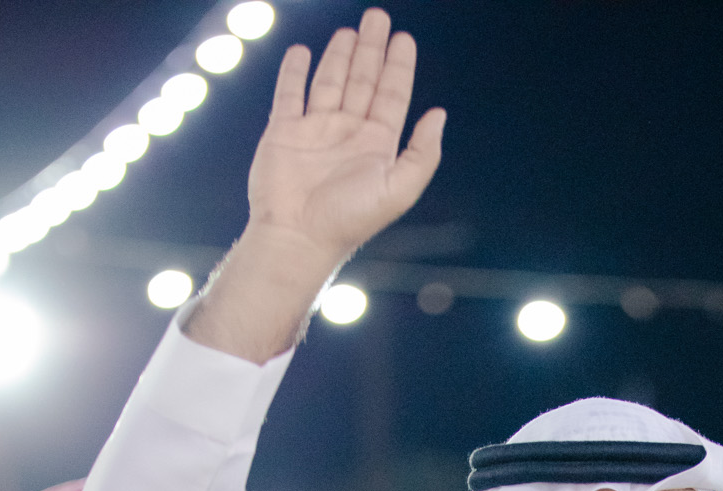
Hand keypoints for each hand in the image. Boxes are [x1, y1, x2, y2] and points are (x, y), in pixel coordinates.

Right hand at [248, 11, 443, 269]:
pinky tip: (303, 53)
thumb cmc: (349, 220)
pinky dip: (295, 72)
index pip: (392, 96)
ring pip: (330, 82)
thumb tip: (439, 114)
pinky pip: (289, 94)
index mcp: (377, 147)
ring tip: (350, 31)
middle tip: (378, 17)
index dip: (399, 67)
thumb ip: (422, 153)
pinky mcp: (284, 132)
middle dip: (371, 49)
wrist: (298, 237)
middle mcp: (348, 135)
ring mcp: (315, 131)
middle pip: (363, 81)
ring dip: (340, 56)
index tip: (404, 38)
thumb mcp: (399, 189)